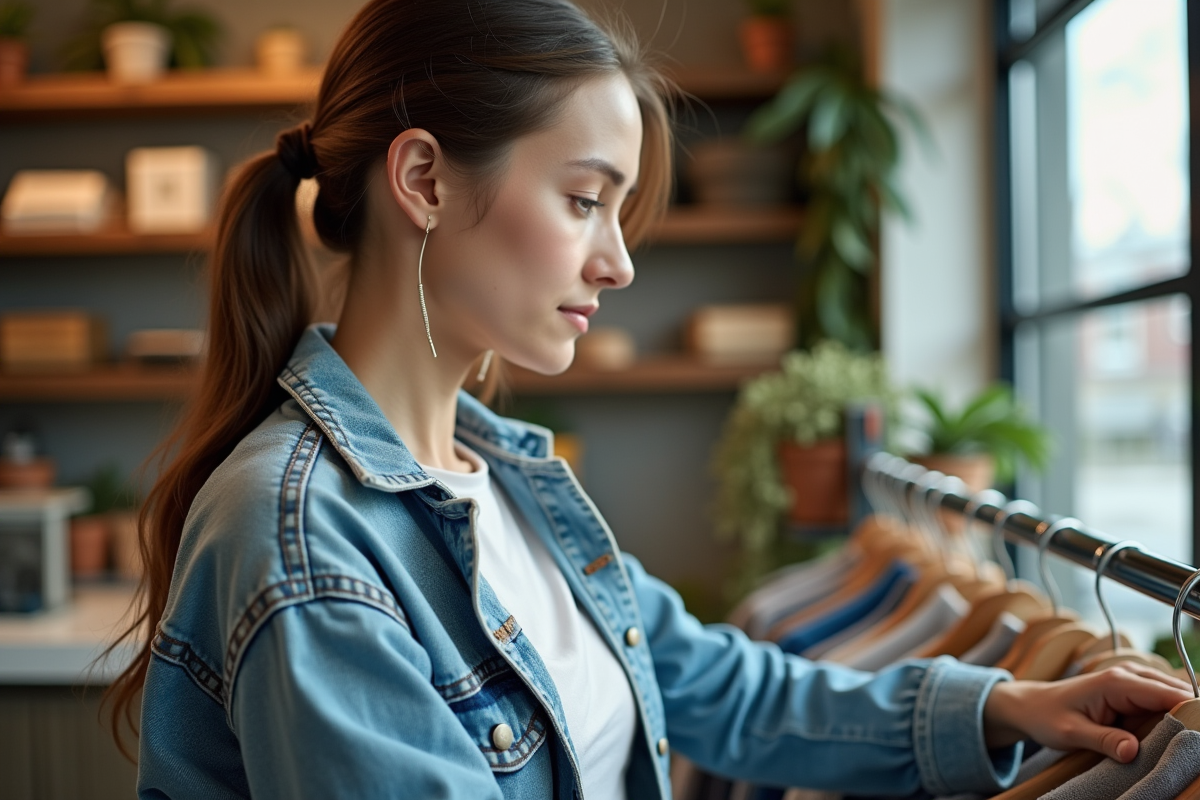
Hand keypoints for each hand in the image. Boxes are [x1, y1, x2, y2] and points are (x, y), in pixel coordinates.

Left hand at [982, 664, 1192, 762]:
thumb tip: (1132, 752)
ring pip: (1173, 698)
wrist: (1031, 705)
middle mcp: (1128, 676)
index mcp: (1116, 682)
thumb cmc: (1047, 717)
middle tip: (1192, 744)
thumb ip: (1103, 740)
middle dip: (1189, 717)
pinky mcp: (1133, 693)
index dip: (1191, 713)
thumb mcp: (1070, 733)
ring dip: (1178, 719)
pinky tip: (1165, 738)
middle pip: (1178, 693)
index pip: (1169, 694)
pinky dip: (1168, 720)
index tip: (1199, 735)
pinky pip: (1161, 705)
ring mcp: (1133, 683)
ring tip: (1180, 743)